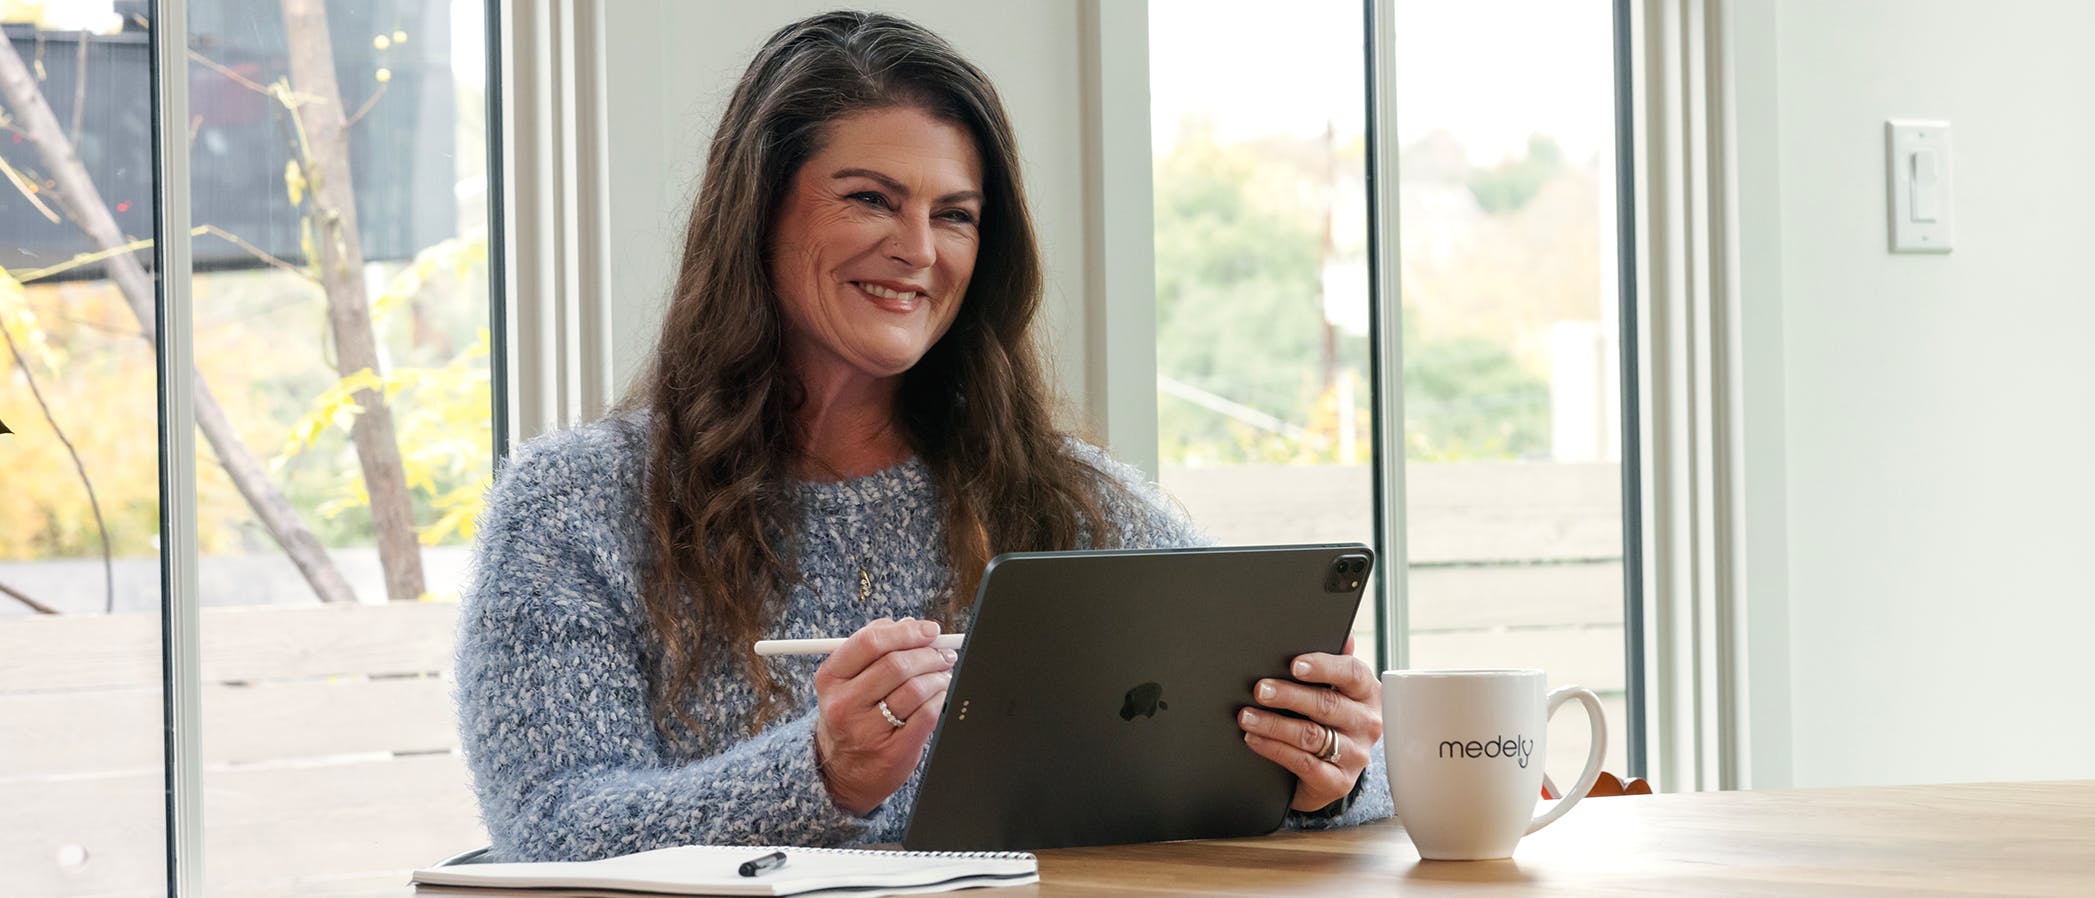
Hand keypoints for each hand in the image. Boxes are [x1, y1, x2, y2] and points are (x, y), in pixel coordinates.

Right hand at [812, 617, 955, 815]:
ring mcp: (867, 730)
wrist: (842, 771)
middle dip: (929, 654)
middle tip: (943, 654)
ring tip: (943, 674)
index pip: (870, 642)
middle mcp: (844, 704)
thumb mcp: (847, 680)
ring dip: (938, 676)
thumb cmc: (852, 715)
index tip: (929, 630)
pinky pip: (927, 715)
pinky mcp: (892, 751)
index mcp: (831, 678)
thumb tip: (910, 625)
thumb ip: (874, 648)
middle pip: (896, 664)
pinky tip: (941, 695)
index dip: (906, 632)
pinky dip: (941, 698)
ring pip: (915, 689)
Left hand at [1238, 636, 1381, 812]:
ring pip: (1311, 735)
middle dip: (1288, 695)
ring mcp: (1355, 755)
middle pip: (1326, 704)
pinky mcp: (1339, 782)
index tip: (1294, 664)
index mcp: (1368, 694)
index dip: (1323, 667)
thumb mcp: (1336, 690)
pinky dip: (1274, 749)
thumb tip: (1345, 633)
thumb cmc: (1328, 721)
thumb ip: (1335, 661)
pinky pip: (1303, 764)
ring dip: (1273, 724)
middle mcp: (1367, 723)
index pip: (1352, 674)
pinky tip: (1254, 739)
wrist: (1331, 772)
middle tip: (1259, 689)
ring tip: (1246, 716)